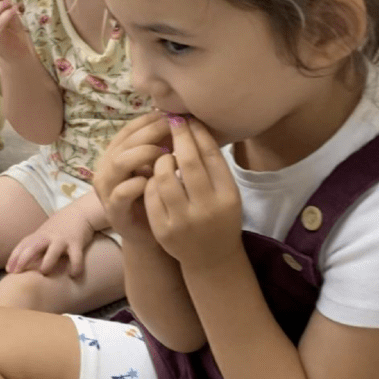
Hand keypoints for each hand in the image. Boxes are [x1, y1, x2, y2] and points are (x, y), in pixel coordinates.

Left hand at [5, 201, 95, 277]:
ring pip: (53, 251)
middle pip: (33, 247)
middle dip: (23, 259)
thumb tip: (21, 263)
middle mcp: (49, 237)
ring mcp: (62, 240)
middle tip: (17, 273)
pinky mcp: (76, 243)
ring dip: (47, 262)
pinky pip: (76, 256)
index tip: (8, 270)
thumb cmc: (59, 226)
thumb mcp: (44, 233)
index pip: (23, 245)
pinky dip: (75, 266)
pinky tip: (73, 274)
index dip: (14, 257)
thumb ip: (34, 245)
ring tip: (44, 272)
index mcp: (39, 235)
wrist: (80, 212)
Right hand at [93, 110, 171, 248]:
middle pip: (124, 142)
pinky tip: (155, 180)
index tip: (173, 115)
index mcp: (117, 154)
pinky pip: (120, 193)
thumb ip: (164, 146)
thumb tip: (181, 119)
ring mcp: (107, 190)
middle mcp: (107, 168)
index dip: (150, 120)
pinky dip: (137, 184)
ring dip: (143, 154)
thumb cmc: (157, 197)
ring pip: (118, 163)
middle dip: (150, 132)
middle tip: (173, 128)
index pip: (130, 129)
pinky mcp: (113, 210)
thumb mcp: (160, 167)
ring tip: (166, 154)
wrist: (150, 235)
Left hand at [144, 115, 241, 270]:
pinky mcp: (163, 230)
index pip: (211, 156)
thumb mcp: (228, 194)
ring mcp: (184, 221)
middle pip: (189, 162)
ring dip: (162, 160)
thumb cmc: (220, 218)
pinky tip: (156, 177)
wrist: (211, 259)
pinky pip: (151, 195)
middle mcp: (207, 209)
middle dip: (179, 137)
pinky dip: (152, 181)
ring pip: (165, 177)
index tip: (189, 119)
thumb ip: (215, 166)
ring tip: (164, 156)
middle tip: (173, 121)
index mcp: (228, 197)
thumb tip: (195, 127)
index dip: (198, 133)